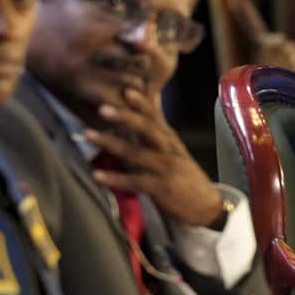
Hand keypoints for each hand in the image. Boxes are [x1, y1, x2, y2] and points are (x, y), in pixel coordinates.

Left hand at [87, 88, 224, 226]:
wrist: (206, 206)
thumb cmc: (184, 176)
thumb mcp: (174, 151)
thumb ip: (156, 134)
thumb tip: (142, 113)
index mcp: (170, 139)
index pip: (155, 116)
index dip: (141, 103)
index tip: (126, 89)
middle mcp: (169, 150)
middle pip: (146, 128)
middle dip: (124, 116)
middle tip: (102, 107)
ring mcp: (166, 168)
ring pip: (136, 152)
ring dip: (111, 142)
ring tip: (88, 134)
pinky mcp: (162, 188)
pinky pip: (134, 182)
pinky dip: (115, 179)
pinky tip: (97, 175)